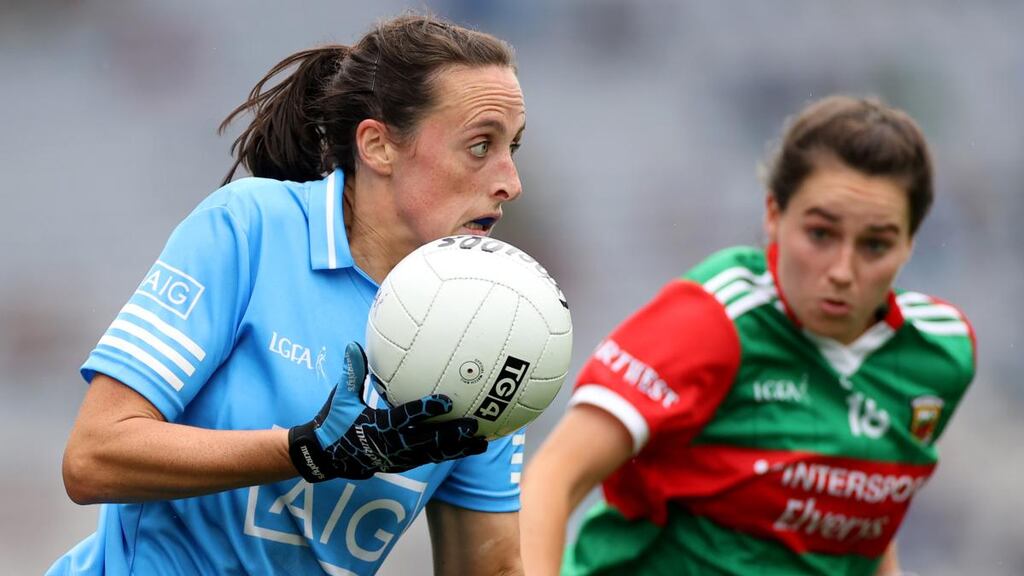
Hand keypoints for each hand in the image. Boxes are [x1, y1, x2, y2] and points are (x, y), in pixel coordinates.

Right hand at [289, 342, 487, 481]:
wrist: (326, 458)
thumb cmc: (335, 423)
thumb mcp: (340, 399)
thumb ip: (351, 374)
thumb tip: (354, 344)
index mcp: (378, 427)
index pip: (406, 418)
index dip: (426, 411)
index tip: (446, 401)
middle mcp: (391, 446)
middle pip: (427, 442)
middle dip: (451, 435)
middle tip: (473, 425)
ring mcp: (399, 459)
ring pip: (433, 455)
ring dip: (458, 450)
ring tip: (482, 443)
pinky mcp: (403, 466)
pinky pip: (430, 459)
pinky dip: (450, 454)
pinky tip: (469, 448)